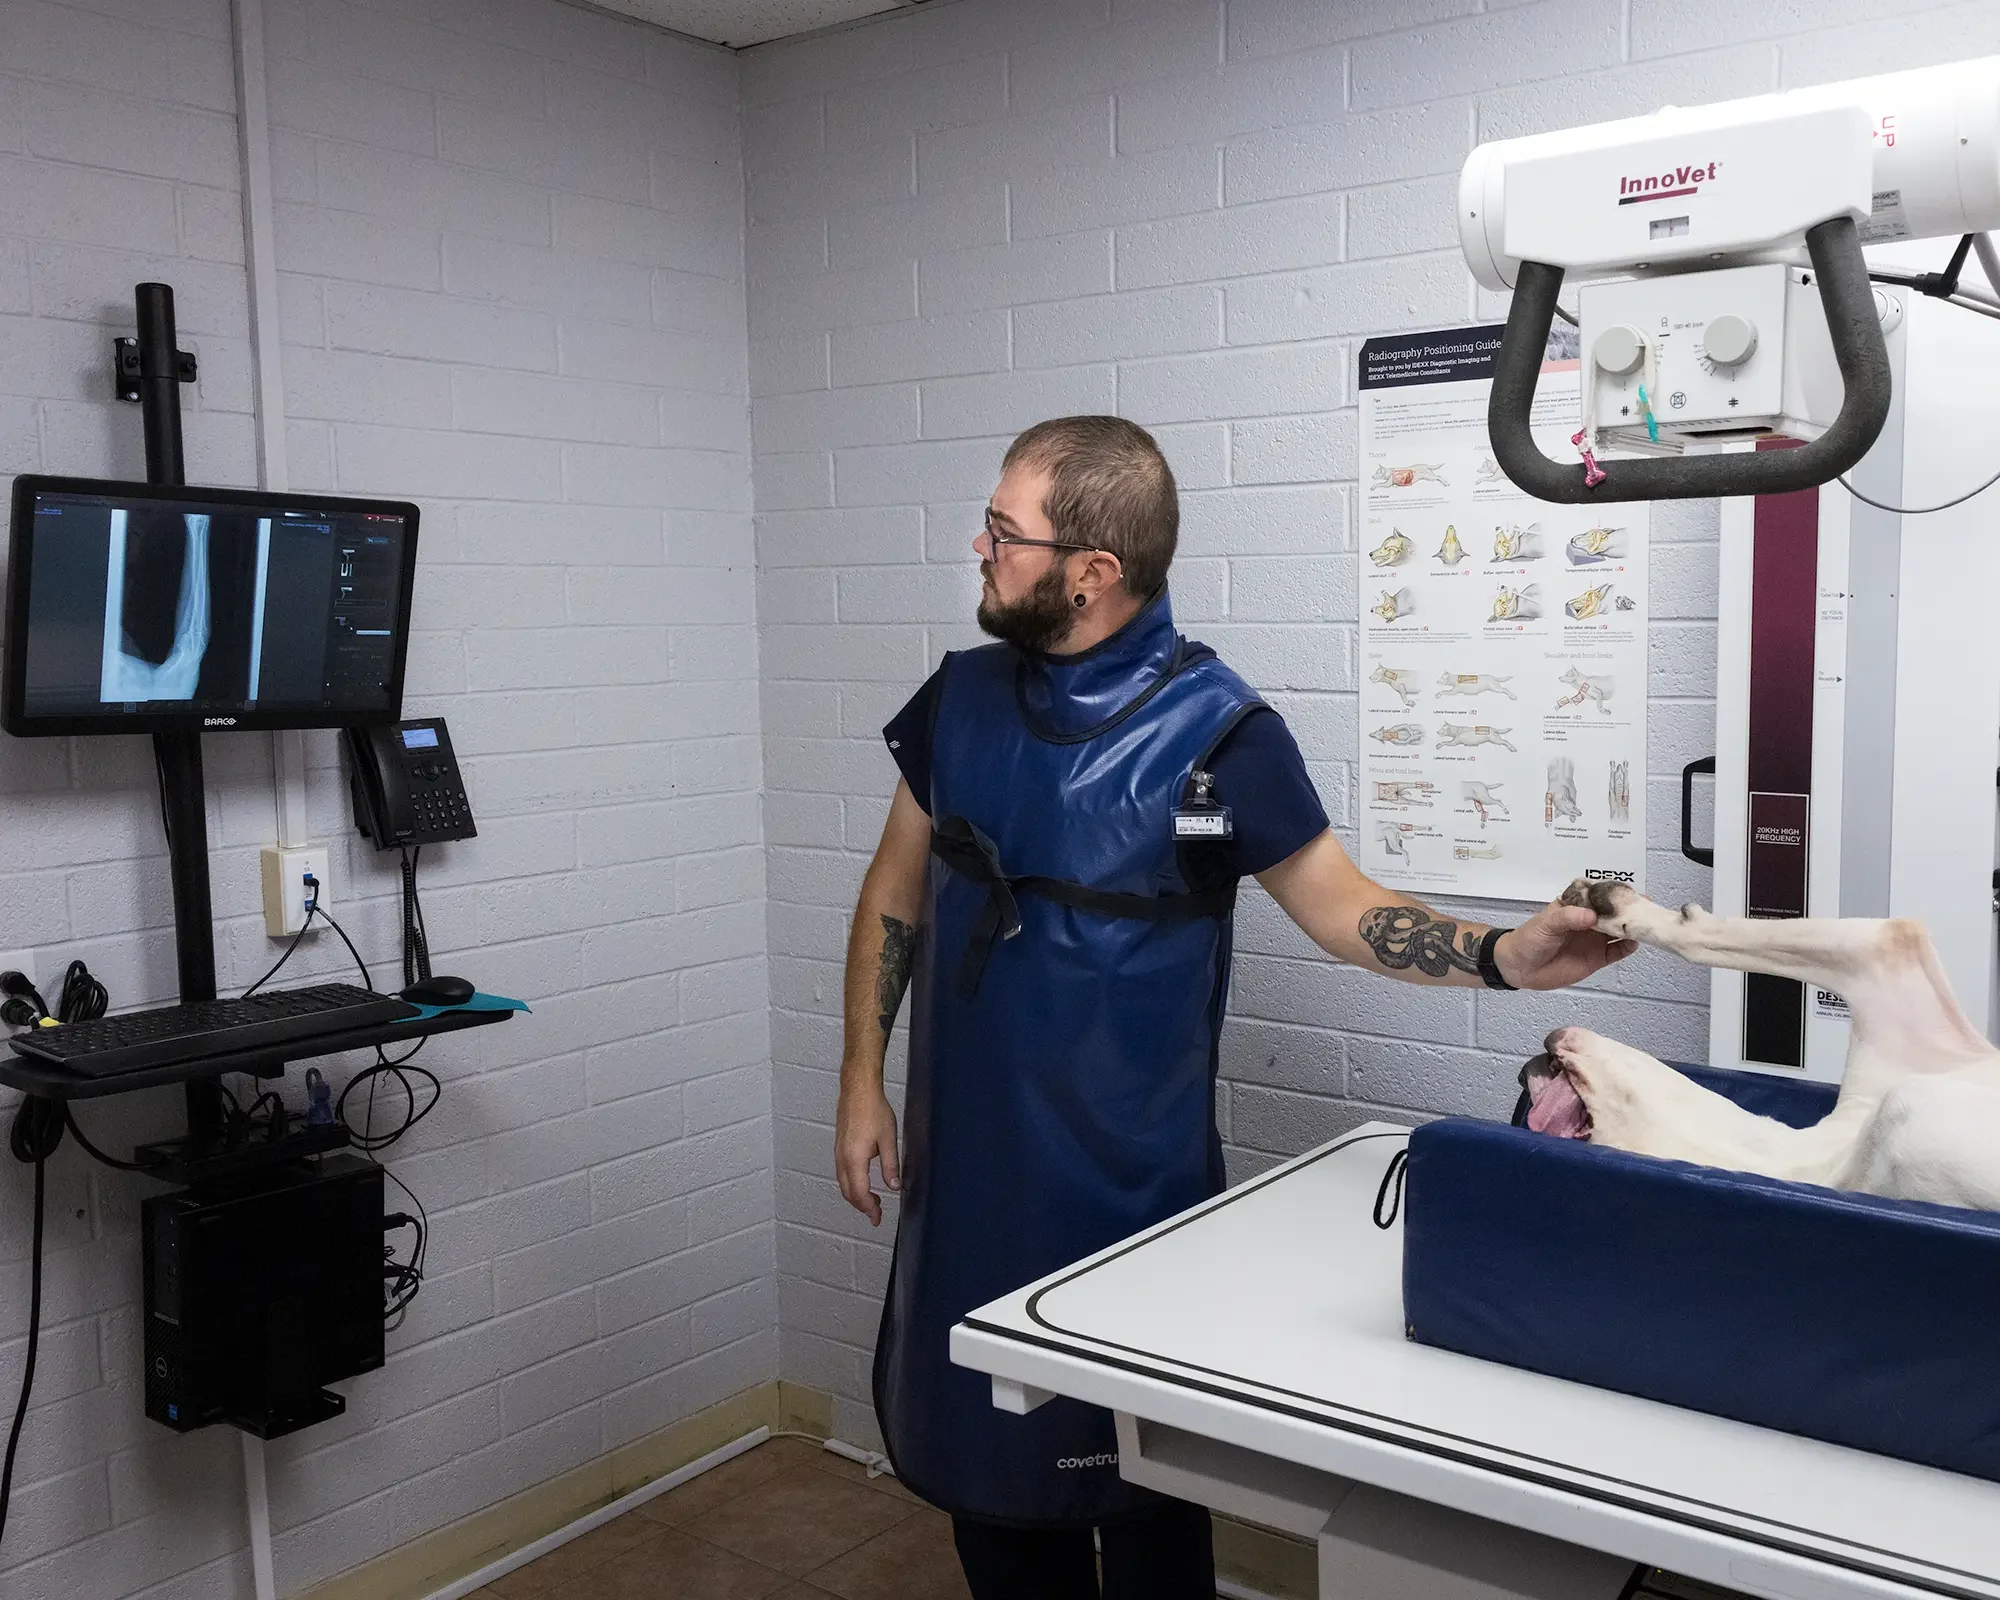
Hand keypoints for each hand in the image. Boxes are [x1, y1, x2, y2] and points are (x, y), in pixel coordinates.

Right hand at [835, 1082, 900, 1226]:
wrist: (858, 1089)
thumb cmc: (873, 1109)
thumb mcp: (888, 1139)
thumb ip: (890, 1166)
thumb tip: (894, 1187)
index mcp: (855, 1159)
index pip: (860, 1194)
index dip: (869, 1209)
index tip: (877, 1217)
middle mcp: (842, 1158)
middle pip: (848, 1192)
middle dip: (862, 1206)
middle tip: (876, 1213)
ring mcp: (838, 1152)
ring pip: (843, 1183)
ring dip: (856, 1195)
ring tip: (872, 1199)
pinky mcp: (839, 1146)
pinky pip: (841, 1173)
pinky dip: (851, 1184)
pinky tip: (863, 1181)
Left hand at [1495, 901, 1635, 990]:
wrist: (1520, 968)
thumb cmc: (1529, 939)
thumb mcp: (1546, 923)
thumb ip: (1568, 917)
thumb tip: (1592, 916)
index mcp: (1576, 906)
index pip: (1600, 895)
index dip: (1615, 893)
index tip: (1629, 893)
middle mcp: (1589, 921)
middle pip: (1615, 913)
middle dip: (1630, 910)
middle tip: (1645, 908)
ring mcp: (1595, 939)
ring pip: (1620, 931)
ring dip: (1633, 927)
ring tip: (1645, 924)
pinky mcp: (1597, 958)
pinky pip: (1618, 951)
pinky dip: (1628, 947)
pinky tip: (1634, 942)